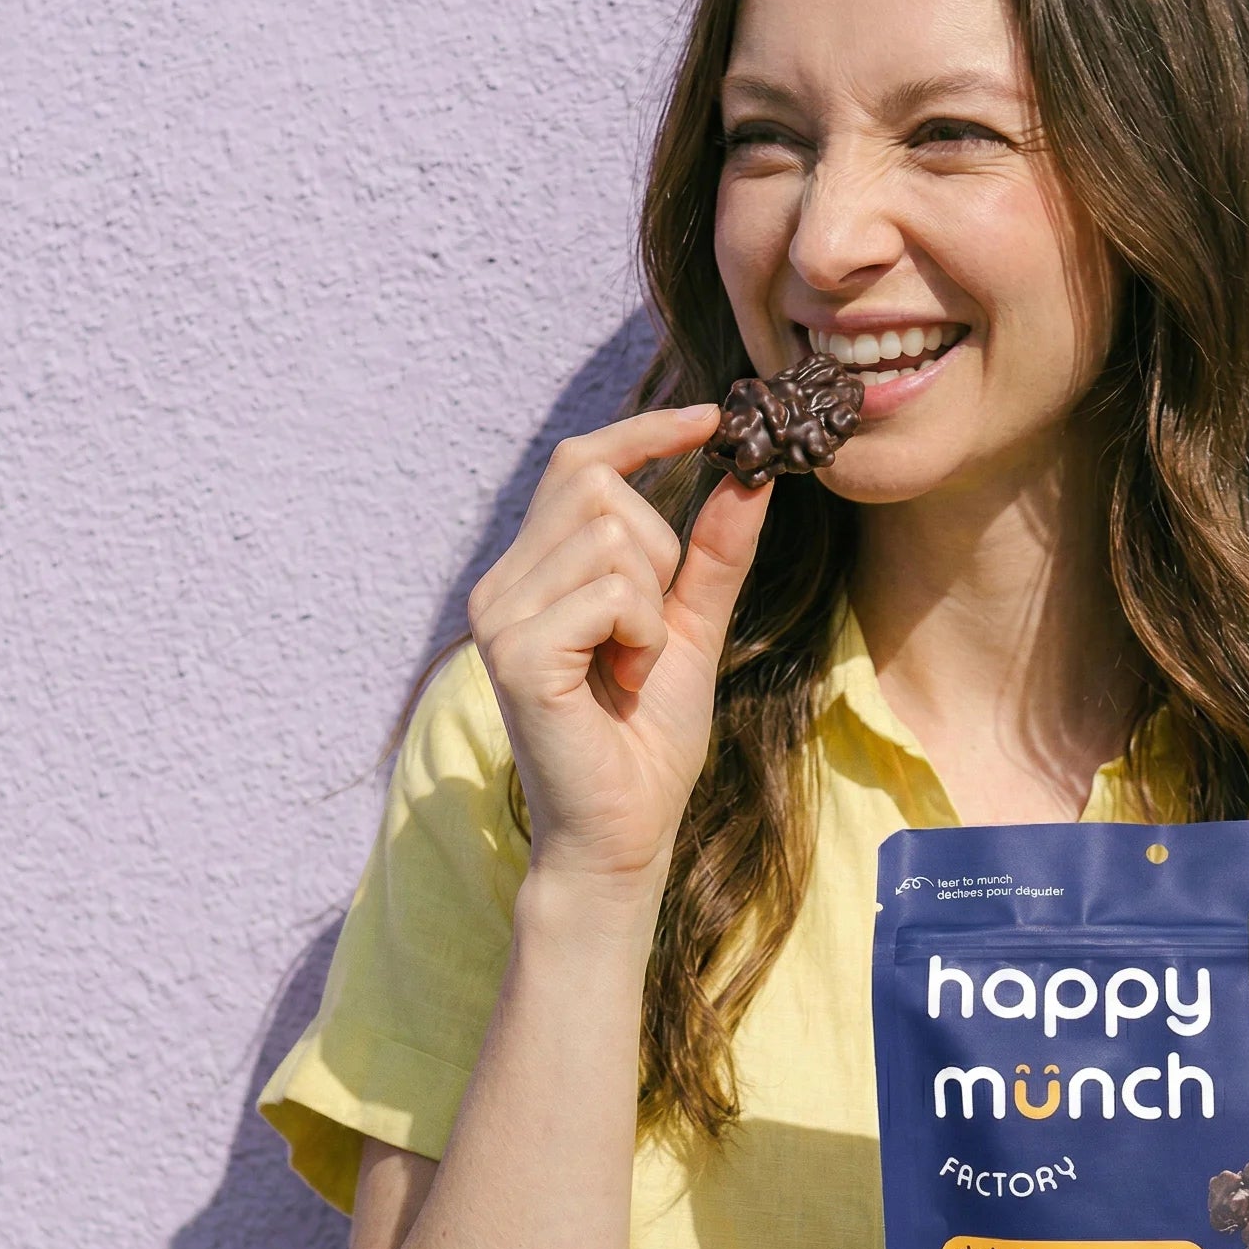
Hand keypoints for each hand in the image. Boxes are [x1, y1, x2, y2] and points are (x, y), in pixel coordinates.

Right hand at [467, 404, 769, 888]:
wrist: (624, 832)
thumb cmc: (648, 741)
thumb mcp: (691, 628)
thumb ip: (713, 555)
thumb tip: (748, 475)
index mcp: (533, 573)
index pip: (580, 463)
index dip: (644, 432)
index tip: (712, 417)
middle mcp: (502, 584)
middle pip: (601, 486)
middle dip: (656, 553)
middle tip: (648, 634)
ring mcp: (501, 615)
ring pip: (614, 536)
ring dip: (652, 607)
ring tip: (631, 668)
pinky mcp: (517, 651)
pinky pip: (613, 593)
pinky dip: (643, 635)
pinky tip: (624, 683)